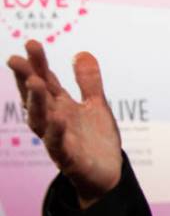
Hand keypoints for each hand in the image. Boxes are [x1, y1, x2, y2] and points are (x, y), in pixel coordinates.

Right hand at [7, 40, 121, 207]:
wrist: (108, 173)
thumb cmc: (96, 138)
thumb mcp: (96, 105)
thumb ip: (88, 82)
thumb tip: (82, 53)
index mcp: (60, 106)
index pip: (45, 80)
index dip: (37, 63)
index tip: (31, 43)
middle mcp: (53, 120)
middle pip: (35, 97)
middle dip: (25, 78)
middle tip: (16, 59)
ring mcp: (58, 139)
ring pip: (40, 120)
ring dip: (36, 101)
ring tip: (36, 81)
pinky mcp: (68, 158)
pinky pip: (58, 145)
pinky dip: (57, 132)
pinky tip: (59, 118)